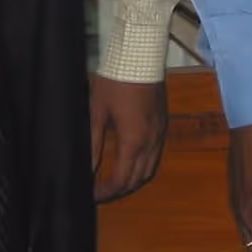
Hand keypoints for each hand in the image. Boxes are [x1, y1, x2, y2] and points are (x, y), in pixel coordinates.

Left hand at [89, 74, 167, 201]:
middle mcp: (152, 142)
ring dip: (133, 179)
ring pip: (150, 169)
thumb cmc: (114, 82)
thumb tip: (87, 170)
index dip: (106, 192)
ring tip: (114, 180)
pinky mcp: (163, 123)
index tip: (92, 196)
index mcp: (134, 141)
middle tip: (101, 191)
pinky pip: (156, 155)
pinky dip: (143, 165)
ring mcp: (160, 133)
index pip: (121, 180)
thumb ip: (93, 144)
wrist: (140, 55)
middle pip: (138, 179)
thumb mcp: (97, 112)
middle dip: (119, 190)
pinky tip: (129, 160)